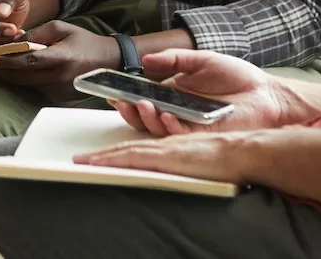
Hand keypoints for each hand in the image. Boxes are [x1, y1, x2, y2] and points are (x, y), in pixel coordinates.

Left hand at [0, 21, 120, 96]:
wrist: (108, 62)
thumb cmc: (83, 41)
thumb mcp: (62, 28)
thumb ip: (37, 33)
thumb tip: (14, 39)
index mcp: (61, 57)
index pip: (29, 60)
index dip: (8, 60)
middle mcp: (60, 77)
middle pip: (23, 76)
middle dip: (2, 71)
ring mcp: (60, 90)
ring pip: (27, 85)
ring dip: (9, 77)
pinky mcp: (60, 98)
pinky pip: (36, 89)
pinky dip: (23, 81)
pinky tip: (12, 74)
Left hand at [78, 128, 256, 183]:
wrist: (240, 151)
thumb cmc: (227, 159)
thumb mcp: (200, 162)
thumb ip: (187, 165)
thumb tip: (180, 174)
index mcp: (171, 147)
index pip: (138, 150)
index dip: (118, 154)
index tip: (100, 158)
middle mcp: (163, 145)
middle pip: (127, 149)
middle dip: (102, 155)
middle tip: (80, 159)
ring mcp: (163, 150)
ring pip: (126, 152)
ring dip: (103, 157)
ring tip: (83, 162)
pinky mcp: (165, 156)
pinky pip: (134, 158)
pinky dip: (116, 159)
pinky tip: (102, 162)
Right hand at [110, 48, 305, 136]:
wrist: (266, 92)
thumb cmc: (237, 76)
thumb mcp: (200, 59)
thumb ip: (173, 59)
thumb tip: (146, 61)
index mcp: (174, 94)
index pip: (144, 98)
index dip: (126, 97)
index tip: (111, 90)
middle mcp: (178, 111)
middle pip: (145, 118)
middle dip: (129, 111)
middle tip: (121, 101)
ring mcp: (189, 125)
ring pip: (158, 130)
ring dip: (147, 119)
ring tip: (142, 104)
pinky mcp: (204, 135)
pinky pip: (181, 136)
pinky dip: (170, 127)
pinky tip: (167, 115)